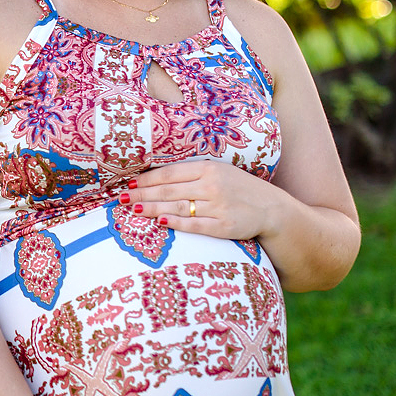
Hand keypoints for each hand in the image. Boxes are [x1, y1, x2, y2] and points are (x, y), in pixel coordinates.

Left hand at [119, 160, 278, 240]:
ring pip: (177, 207)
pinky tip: (159, 221)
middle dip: (143, 194)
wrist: (272, 209)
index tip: (129, 185)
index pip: (170, 174)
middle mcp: (212, 186)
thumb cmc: (239, 189)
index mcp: (208, 169)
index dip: (147, 180)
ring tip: (134, 209)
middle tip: (123, 199)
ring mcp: (218, 206)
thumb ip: (191, 174)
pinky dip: (175, 223)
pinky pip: (194, 225)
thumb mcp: (218, 173)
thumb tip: (156, 179)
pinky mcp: (224, 226)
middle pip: (169, 190)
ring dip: (152, 208)